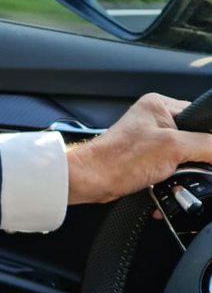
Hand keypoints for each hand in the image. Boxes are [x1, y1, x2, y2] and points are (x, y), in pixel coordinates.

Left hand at [66, 92, 211, 205]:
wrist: (92, 180)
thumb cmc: (118, 159)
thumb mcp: (173, 147)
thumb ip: (206, 145)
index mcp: (160, 105)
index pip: (201, 117)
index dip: (208, 138)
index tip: (208, 156)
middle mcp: (155, 119)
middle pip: (194, 141)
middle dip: (194, 161)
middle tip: (186, 168)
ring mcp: (150, 141)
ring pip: (184, 159)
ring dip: (183, 175)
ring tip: (172, 179)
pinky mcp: (146, 160)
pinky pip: (171, 171)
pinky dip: (172, 183)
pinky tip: (167, 187)